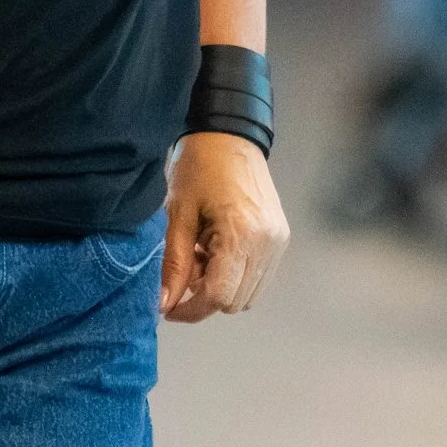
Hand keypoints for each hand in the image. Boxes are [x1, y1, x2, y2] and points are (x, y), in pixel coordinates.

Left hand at [161, 132, 288, 324]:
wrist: (230, 137)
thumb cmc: (199, 169)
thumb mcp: (178, 217)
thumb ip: (175, 265)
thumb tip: (165, 305)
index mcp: (242, 236)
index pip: (219, 297)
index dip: (191, 309)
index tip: (169, 307)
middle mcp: (267, 244)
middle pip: (235, 302)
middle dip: (205, 296)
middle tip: (185, 269)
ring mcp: (278, 243)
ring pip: (249, 295)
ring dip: (222, 287)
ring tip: (202, 256)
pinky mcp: (281, 239)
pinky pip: (258, 277)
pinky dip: (236, 276)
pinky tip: (218, 251)